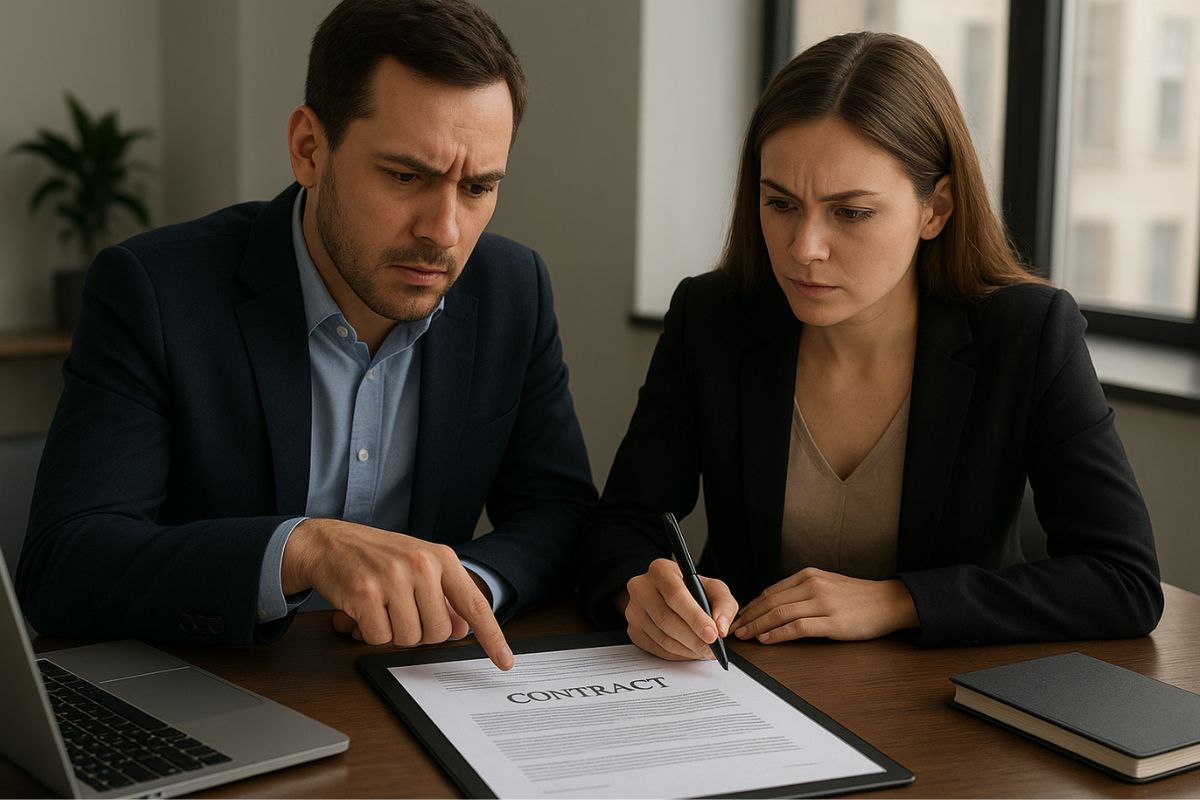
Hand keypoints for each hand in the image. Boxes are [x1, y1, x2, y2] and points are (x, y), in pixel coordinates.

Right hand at [283, 518, 513, 669]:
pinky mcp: (365, 594)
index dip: (492, 637)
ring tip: (382, 607)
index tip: (505, 661)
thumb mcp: (419, 566)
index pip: (474, 604)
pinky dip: (370, 633)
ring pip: (408, 639)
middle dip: (420, 633)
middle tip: (402, 612)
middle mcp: (421, 565)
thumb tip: (461, 630)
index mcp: (441, 558)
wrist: (329, 543)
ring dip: (393, 633)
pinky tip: (364, 611)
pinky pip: (379, 639)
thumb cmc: (377, 557)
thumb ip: (444, 596)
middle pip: (438, 633)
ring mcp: (392, 578)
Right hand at [620, 558, 737, 661]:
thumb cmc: (692, 590)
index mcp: (661, 570)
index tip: (712, 635)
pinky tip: (689, 651)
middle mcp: (642, 587)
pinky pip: (656, 648)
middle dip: (693, 639)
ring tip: (704, 651)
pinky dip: (676, 654)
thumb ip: (724, 604)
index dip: (695, 617)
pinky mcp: (633, 629)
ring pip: (661, 637)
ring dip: (686, 649)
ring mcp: (633, 610)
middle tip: (711, 649)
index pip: (676, 595)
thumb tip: (721, 628)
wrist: (668, 595)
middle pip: (666, 619)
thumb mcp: (714, 589)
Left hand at [732, 568, 917, 642]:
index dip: (751, 606)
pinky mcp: (832, 621)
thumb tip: (774, 605)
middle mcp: (812, 585)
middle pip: (770, 602)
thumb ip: (801, 591)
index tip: (739, 617)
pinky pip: (798, 627)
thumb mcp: (826, 584)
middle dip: (749, 617)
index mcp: (808, 575)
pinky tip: (767, 639)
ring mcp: (822, 602)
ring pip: (779, 614)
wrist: (889, 601)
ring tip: (745, 636)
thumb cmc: (857, 597)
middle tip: (734, 629)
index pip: (770, 592)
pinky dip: (778, 634)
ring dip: (758, 626)